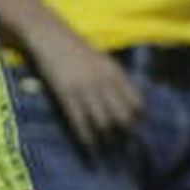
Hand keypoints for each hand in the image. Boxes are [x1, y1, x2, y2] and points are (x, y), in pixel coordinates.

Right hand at [21, 22, 141, 150]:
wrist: (51, 37)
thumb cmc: (76, 48)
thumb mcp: (102, 60)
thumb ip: (115, 78)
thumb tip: (127, 100)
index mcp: (115, 73)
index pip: (136, 102)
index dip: (138, 119)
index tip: (137, 129)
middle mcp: (104, 83)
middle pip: (122, 116)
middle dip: (125, 134)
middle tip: (125, 147)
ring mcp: (85, 90)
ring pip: (103, 123)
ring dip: (107, 140)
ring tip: (108, 152)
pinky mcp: (66, 95)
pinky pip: (80, 122)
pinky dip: (87, 138)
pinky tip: (90, 149)